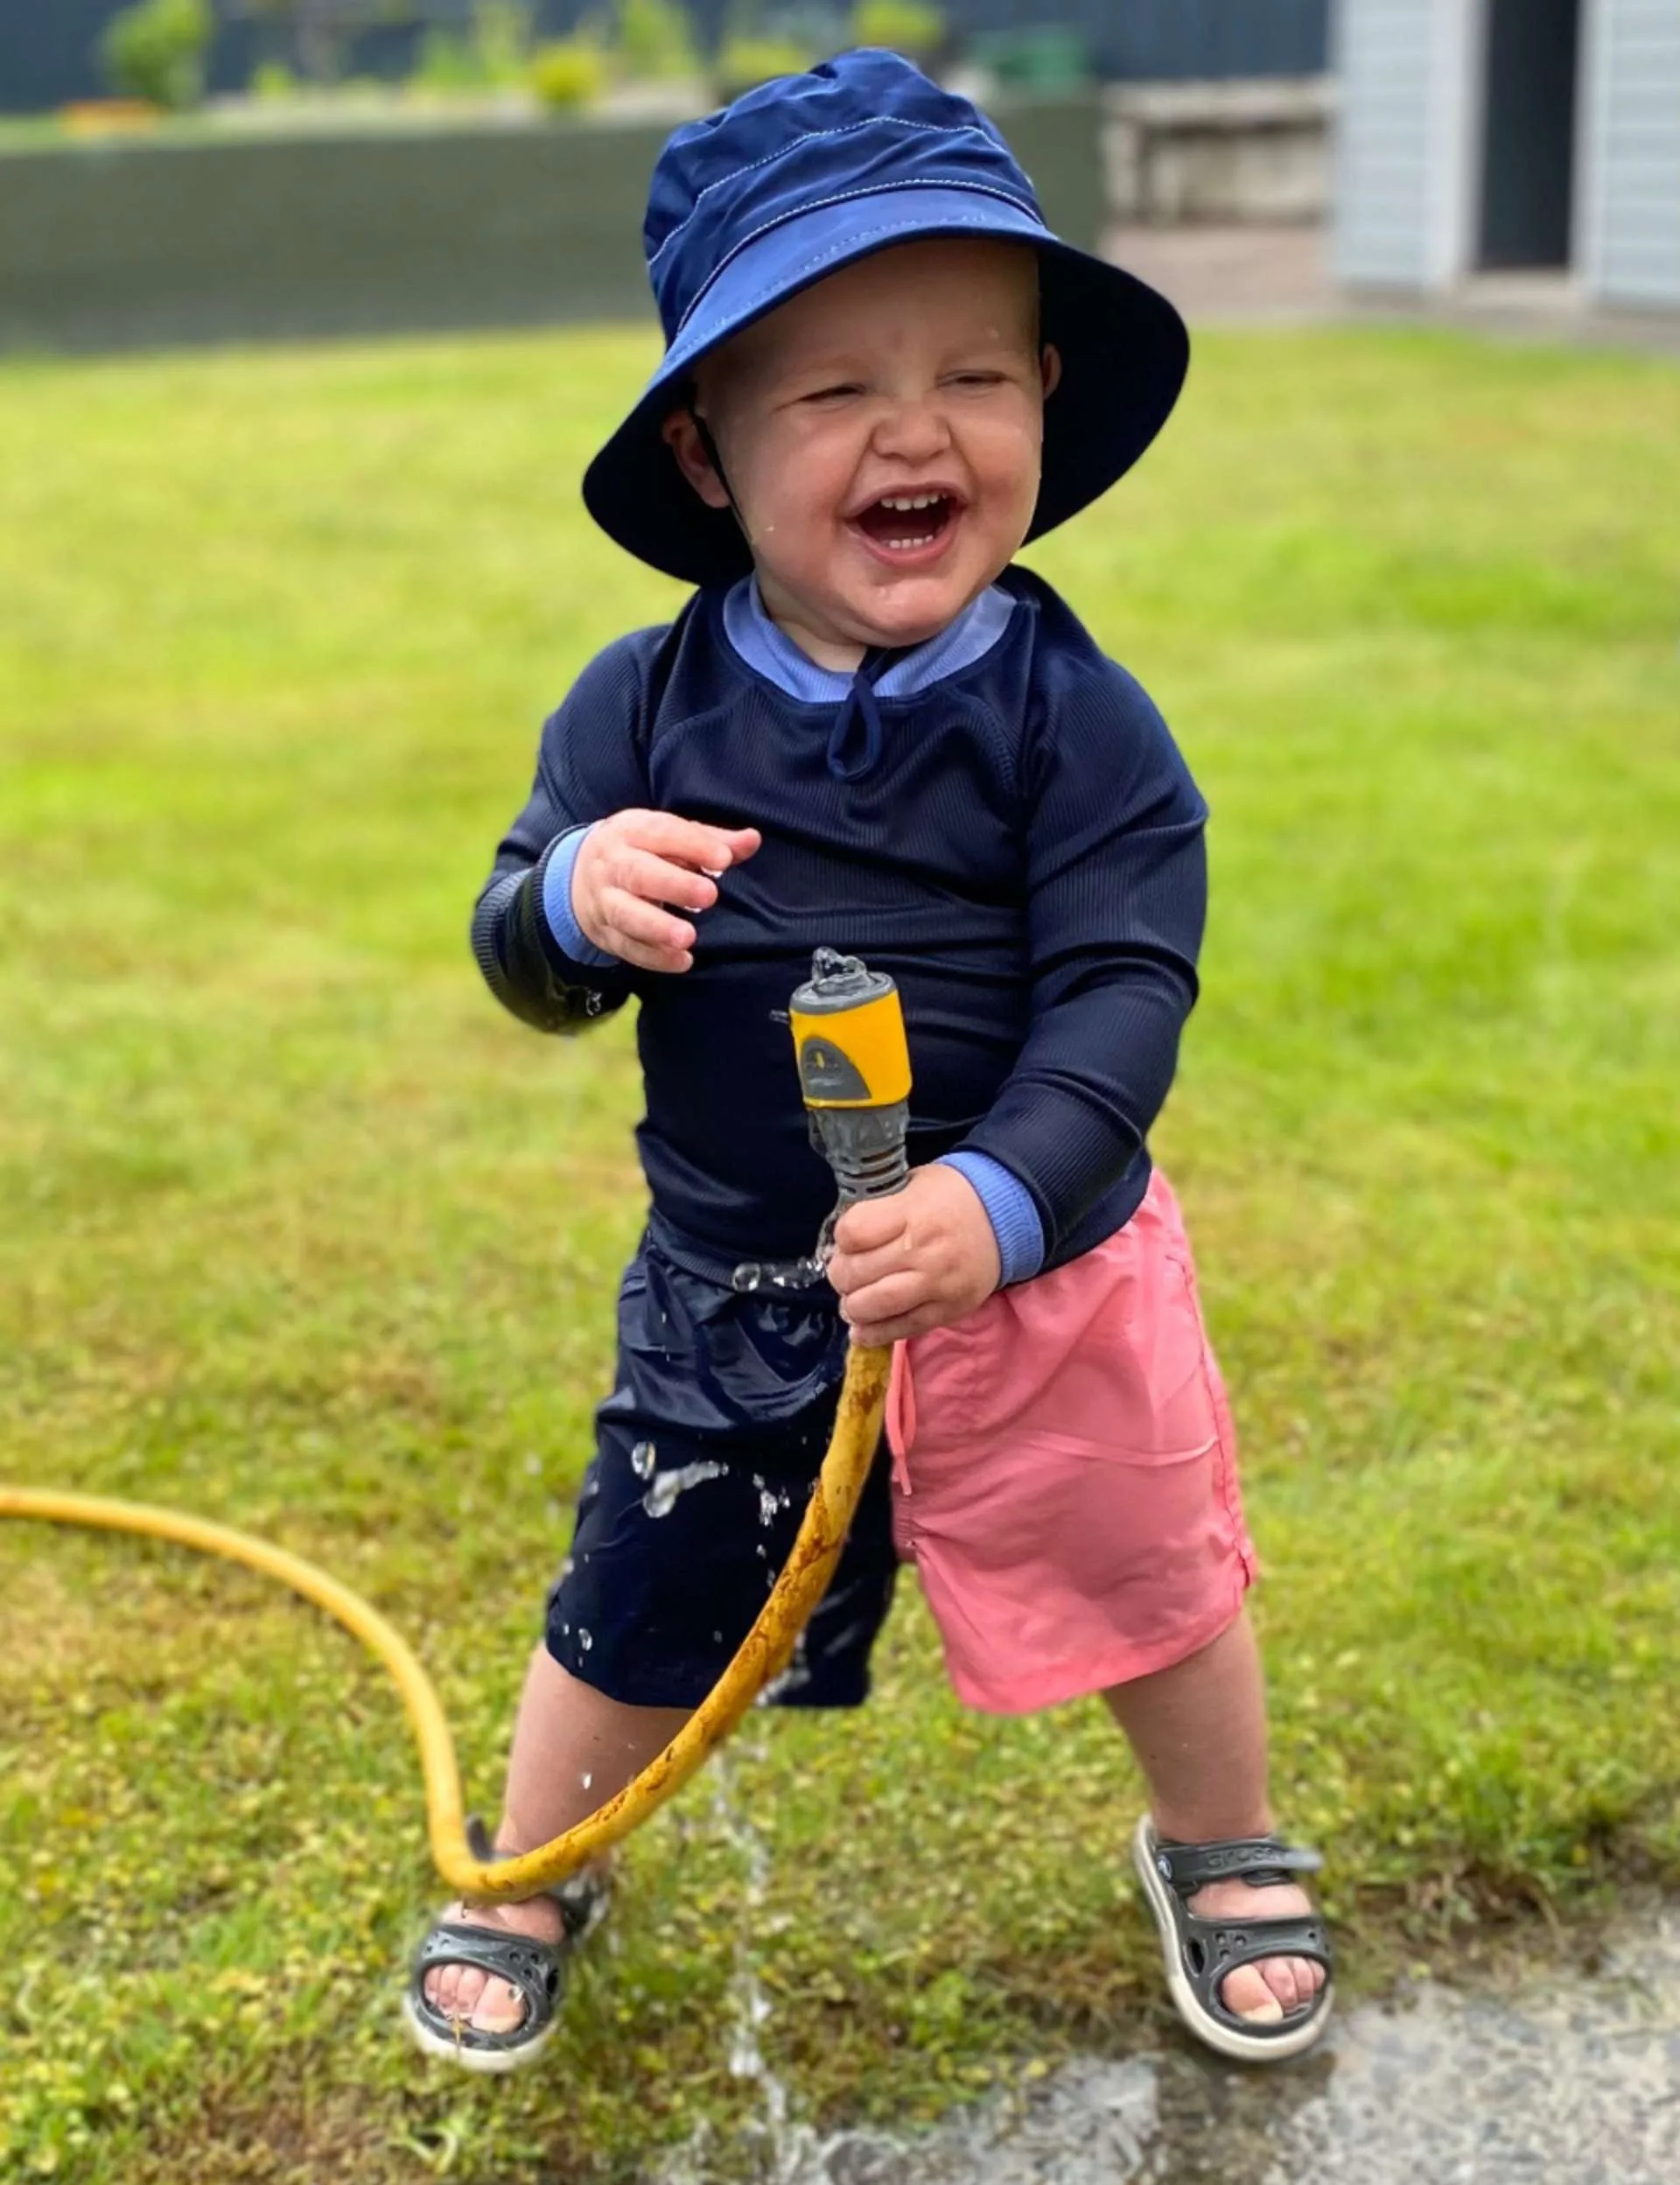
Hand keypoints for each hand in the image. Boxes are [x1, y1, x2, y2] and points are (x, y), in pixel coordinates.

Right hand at [571, 811, 760, 972]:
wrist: (577, 875)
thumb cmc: (638, 851)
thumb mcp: (667, 835)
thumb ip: (710, 840)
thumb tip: (752, 840)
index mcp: (631, 831)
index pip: (660, 833)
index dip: (692, 845)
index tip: (724, 860)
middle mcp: (613, 864)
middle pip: (638, 873)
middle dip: (673, 885)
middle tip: (709, 896)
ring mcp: (605, 901)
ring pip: (627, 915)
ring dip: (658, 928)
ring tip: (689, 937)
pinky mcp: (606, 933)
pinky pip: (627, 947)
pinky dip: (654, 957)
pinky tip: (682, 961)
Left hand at [826, 1165, 1000, 1346]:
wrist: (1006, 1220)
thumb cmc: (952, 1197)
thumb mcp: (915, 1184)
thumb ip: (880, 1207)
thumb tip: (843, 1239)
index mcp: (913, 1213)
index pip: (853, 1233)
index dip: (841, 1238)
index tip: (847, 1239)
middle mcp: (924, 1252)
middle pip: (857, 1273)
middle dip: (840, 1274)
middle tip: (844, 1272)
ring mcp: (937, 1286)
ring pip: (873, 1306)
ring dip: (852, 1306)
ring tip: (853, 1299)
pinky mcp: (948, 1311)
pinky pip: (901, 1329)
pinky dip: (873, 1333)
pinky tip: (861, 1329)